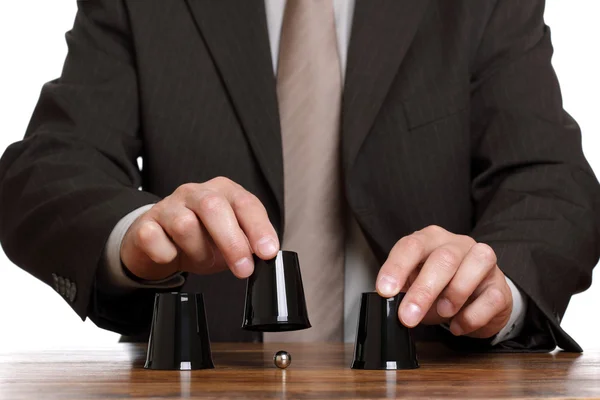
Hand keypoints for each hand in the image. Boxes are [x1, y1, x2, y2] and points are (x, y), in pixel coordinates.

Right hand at [120, 177, 279, 280]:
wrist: (157, 243)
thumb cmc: (200, 239)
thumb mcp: (231, 240)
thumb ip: (249, 242)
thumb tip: (266, 253)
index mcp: (223, 192)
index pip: (245, 203)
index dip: (259, 228)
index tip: (267, 252)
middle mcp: (195, 192)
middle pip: (214, 208)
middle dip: (232, 241)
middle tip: (243, 268)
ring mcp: (168, 205)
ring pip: (185, 225)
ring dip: (198, 251)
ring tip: (201, 259)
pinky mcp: (145, 224)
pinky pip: (155, 240)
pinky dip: (167, 255)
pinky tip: (171, 256)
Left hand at [375, 225, 512, 338]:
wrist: (477, 299)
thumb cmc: (441, 287)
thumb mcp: (415, 285)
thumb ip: (403, 289)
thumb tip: (390, 303)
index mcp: (430, 239)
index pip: (412, 245)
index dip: (397, 267)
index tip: (386, 290)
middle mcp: (458, 244)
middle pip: (443, 258)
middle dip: (423, 291)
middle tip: (408, 316)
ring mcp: (483, 261)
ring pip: (474, 265)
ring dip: (454, 294)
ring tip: (442, 313)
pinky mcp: (501, 286)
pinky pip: (491, 298)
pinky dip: (472, 316)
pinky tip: (458, 324)